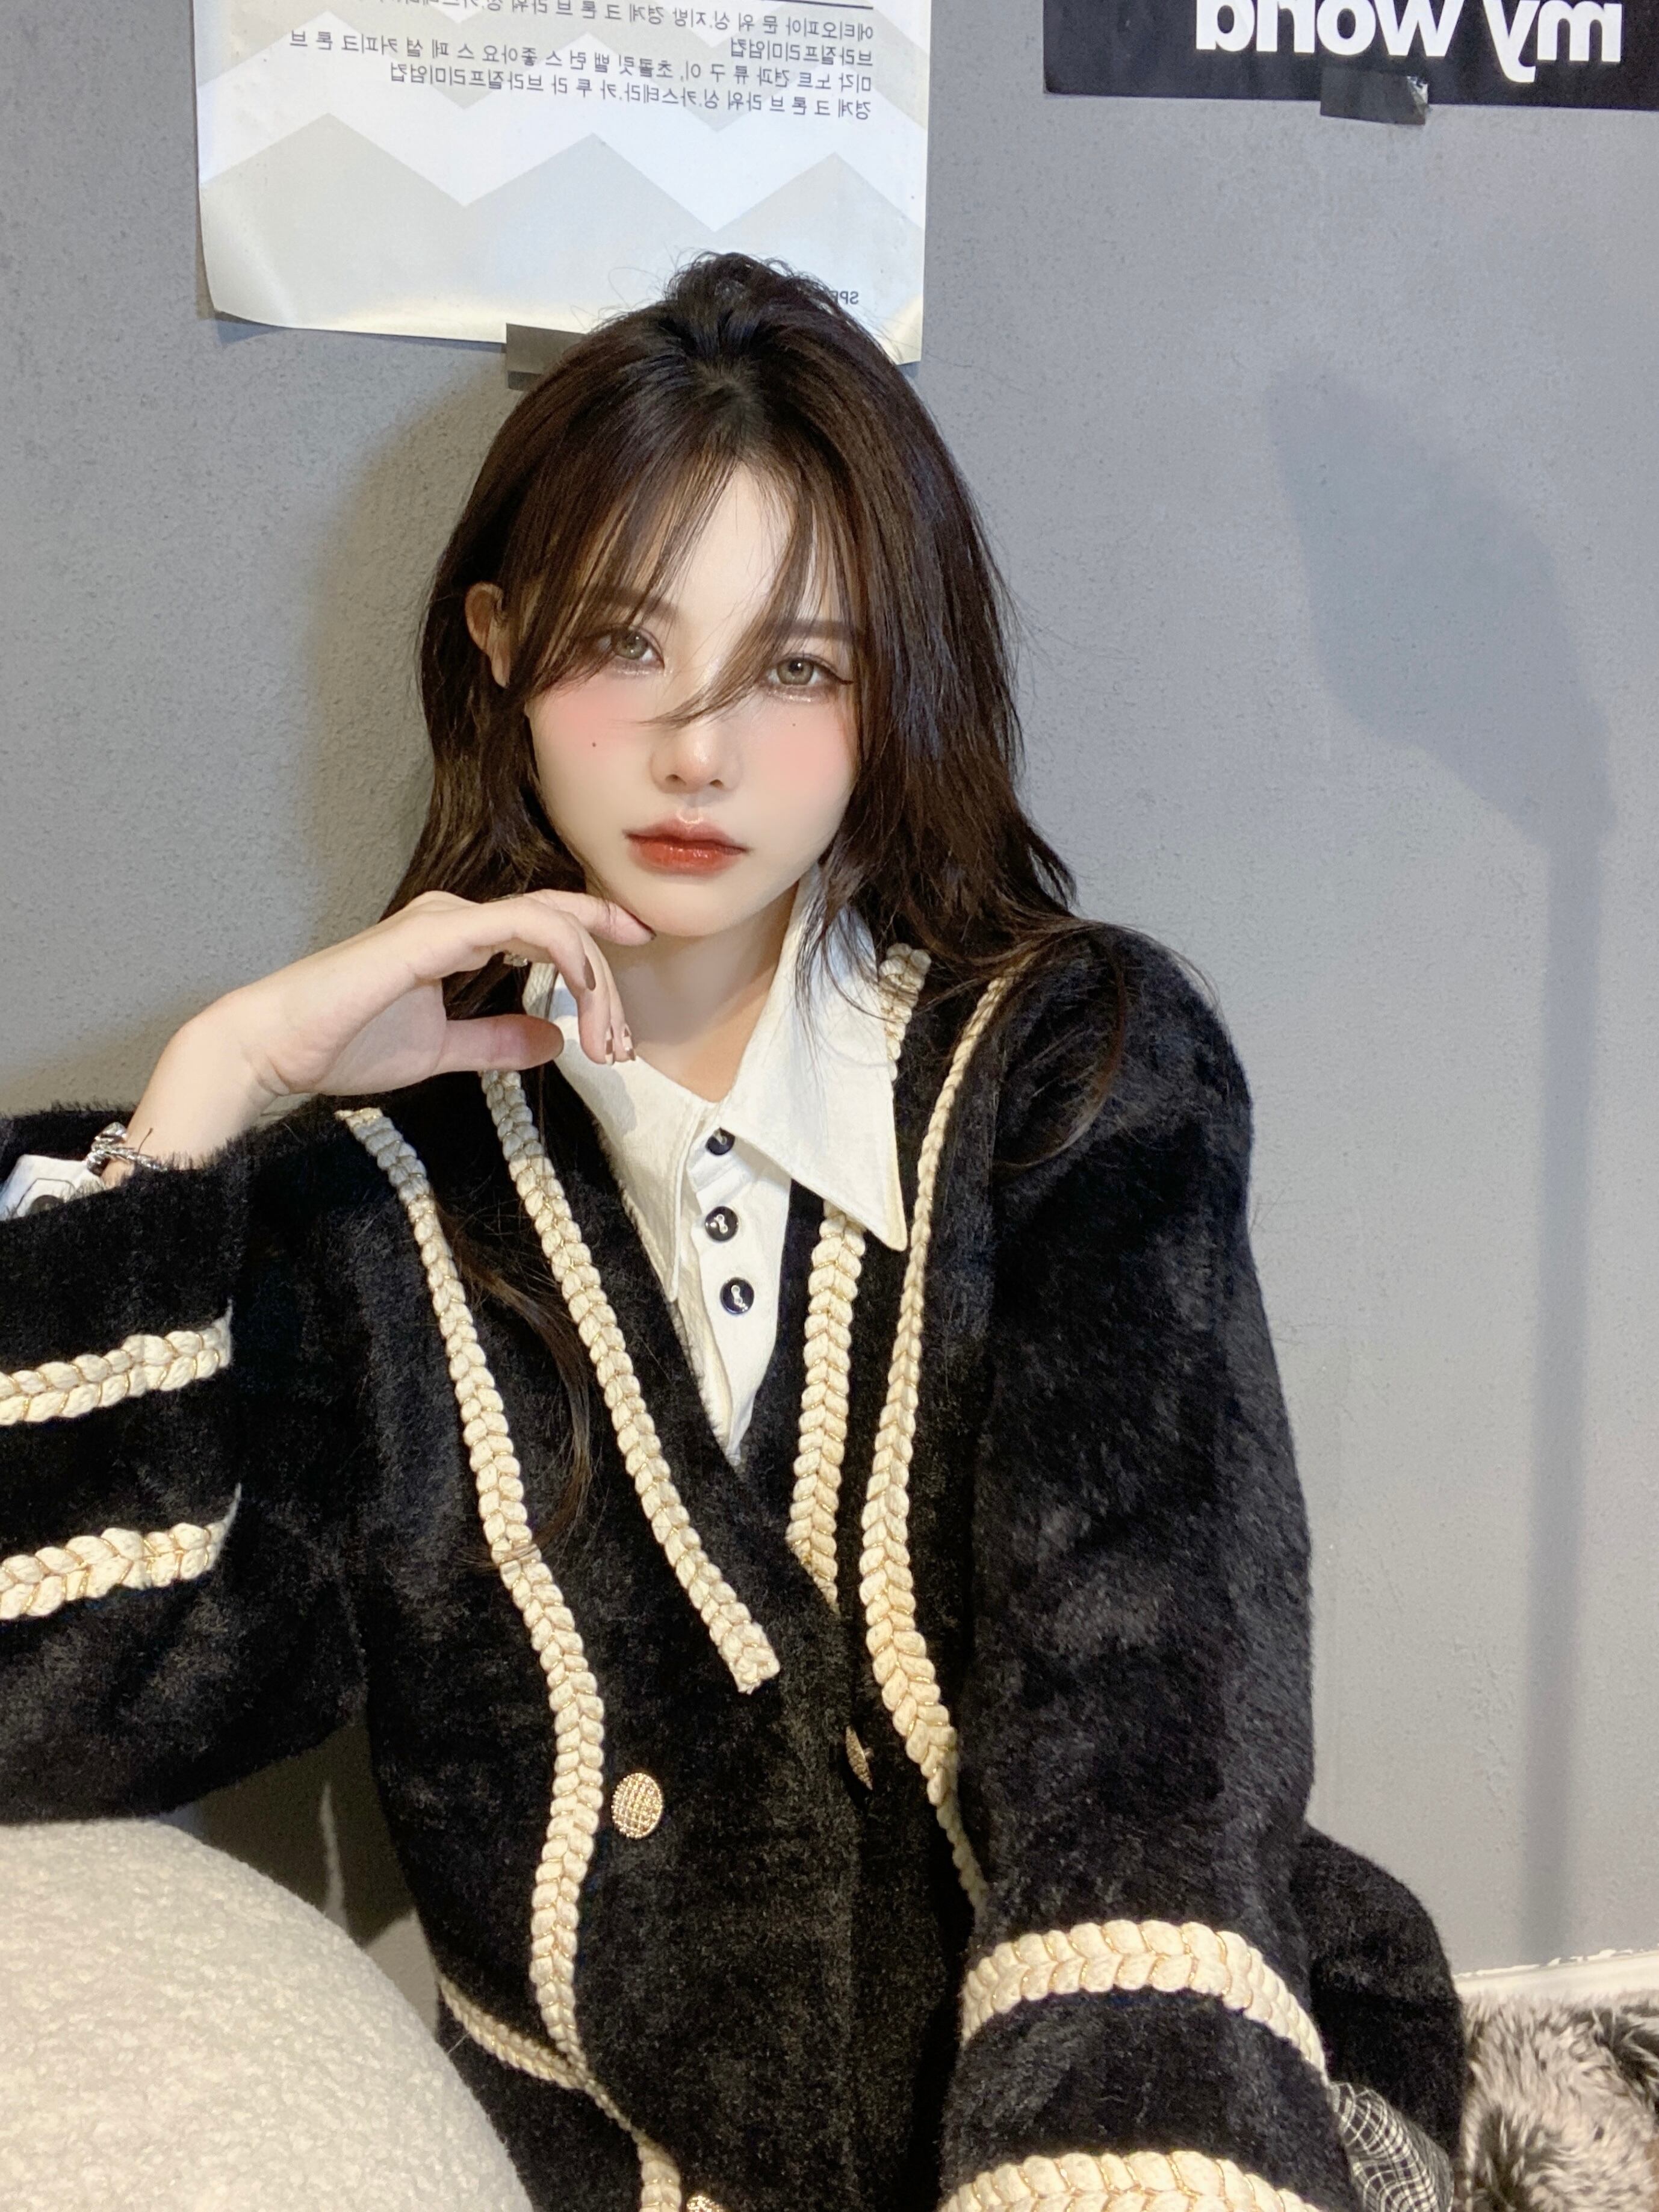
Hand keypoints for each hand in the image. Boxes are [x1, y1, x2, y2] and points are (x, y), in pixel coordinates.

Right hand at [120, 889, 652, 1168]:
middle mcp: (458, 917)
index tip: (637, 970)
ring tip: (608, 1041)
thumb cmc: (344, 1044)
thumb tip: (553, 1041)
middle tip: (622, 1046)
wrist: (276, 1047)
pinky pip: (523, 927)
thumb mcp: (442, 1050)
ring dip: (595, 981)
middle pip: (564, 925)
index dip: (601, 936)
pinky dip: (566, 955)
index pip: (549, 924)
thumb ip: (495, 1041)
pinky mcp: (436, 934)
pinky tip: (583, 994)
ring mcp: (447, 920)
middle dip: (607, 984)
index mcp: (459, 935)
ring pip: (554, 925)